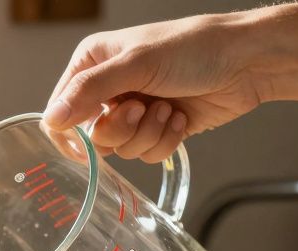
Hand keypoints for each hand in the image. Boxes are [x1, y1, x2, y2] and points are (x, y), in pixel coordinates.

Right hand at [45, 14, 263, 162]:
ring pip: (121, 149)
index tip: (89, 142)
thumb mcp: (135, 65)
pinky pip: (146, 154)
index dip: (71, 131)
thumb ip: (89, 91)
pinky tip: (180, 117)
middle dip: (122, 128)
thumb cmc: (193, 48)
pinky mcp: (157, 129)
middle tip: (142, 107)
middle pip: (92, 136)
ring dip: (148, 133)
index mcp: (93, 63)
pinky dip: (165, 141)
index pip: (60, 109)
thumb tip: (52, 119)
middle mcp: (109, 88)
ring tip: (169, 107)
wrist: (245, 63)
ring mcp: (134, 110)